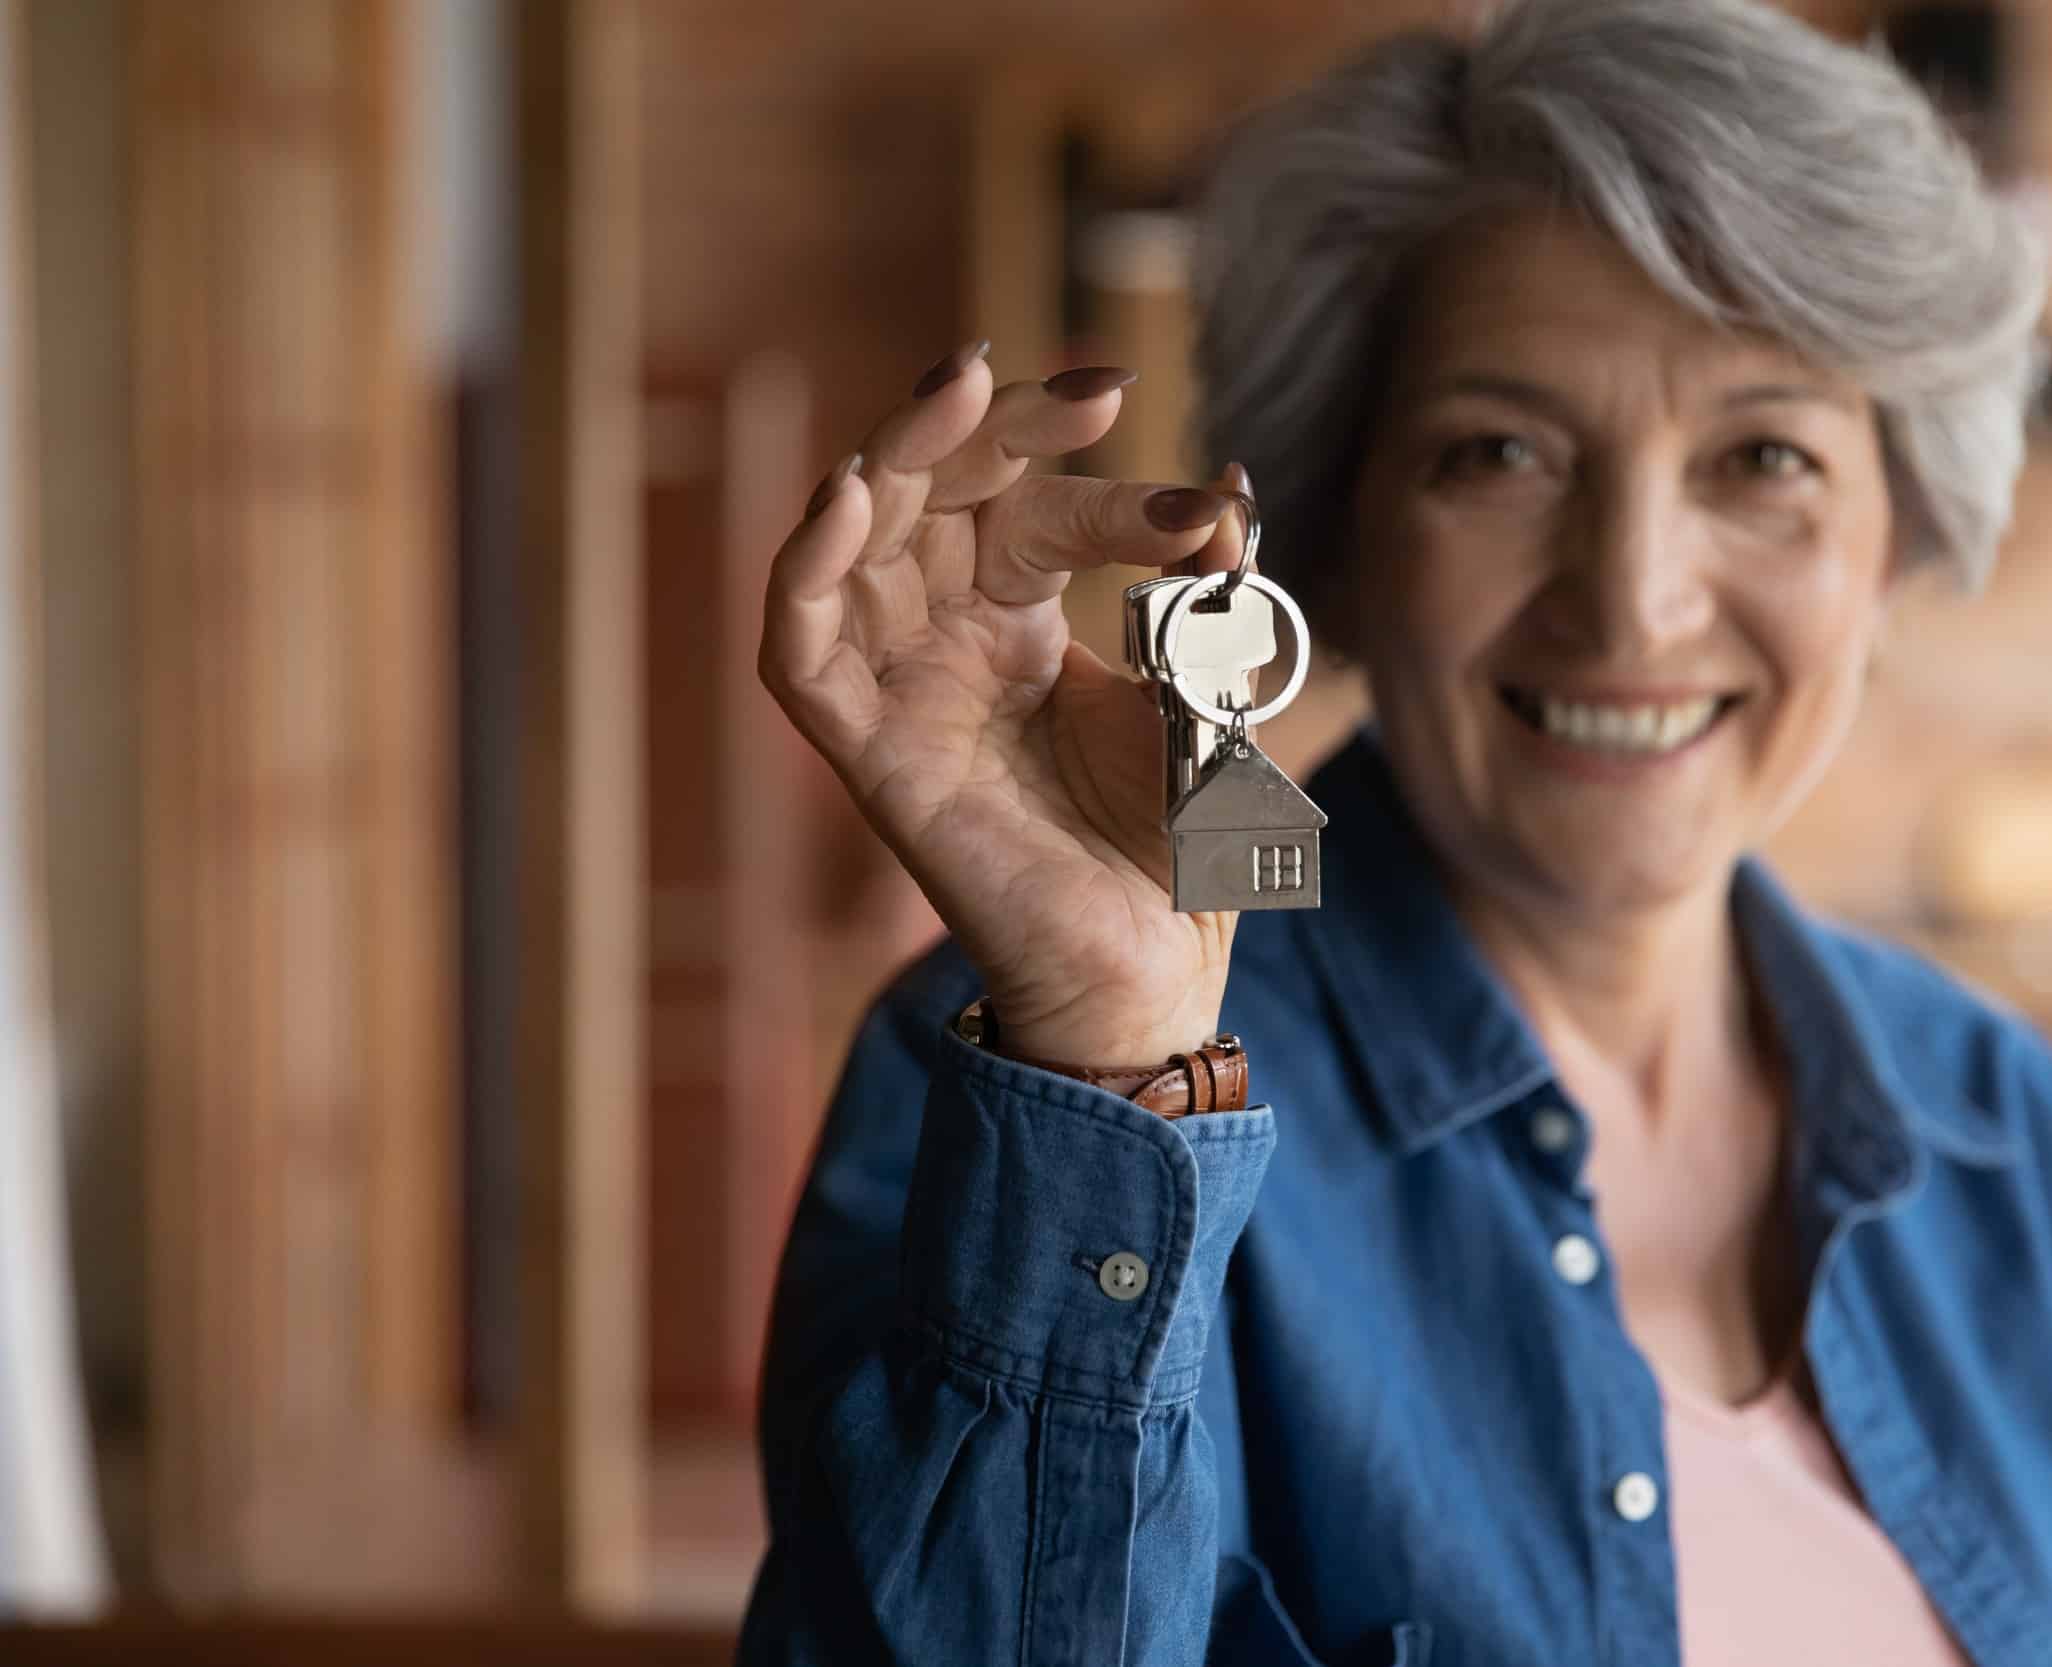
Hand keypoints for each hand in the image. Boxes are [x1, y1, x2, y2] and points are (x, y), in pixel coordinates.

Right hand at [759, 343, 1250, 1064]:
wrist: (1155, 972)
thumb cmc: (1177, 848)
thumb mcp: (1210, 700)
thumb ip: (1211, 603)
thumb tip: (1230, 492)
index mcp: (1019, 621)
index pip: (1031, 508)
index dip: (1098, 477)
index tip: (1204, 496)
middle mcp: (948, 642)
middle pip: (931, 494)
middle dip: (988, 422)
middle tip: (1083, 387)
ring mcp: (902, 695)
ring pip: (853, 545)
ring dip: (893, 456)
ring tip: (956, 389)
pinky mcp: (870, 759)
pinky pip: (800, 657)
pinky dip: (805, 574)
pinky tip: (848, 499)